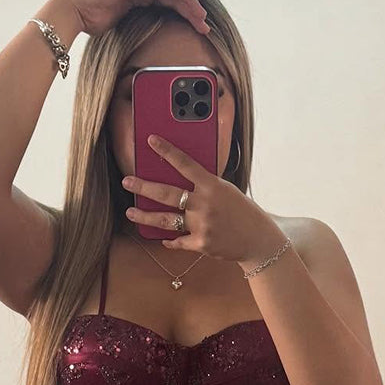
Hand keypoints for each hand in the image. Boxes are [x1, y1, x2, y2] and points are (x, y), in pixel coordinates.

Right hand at [64, 0, 209, 37]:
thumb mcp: (124, 31)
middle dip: (192, 10)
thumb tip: (150, 54)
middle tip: (205, 24)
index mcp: (142, 0)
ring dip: (187, 0)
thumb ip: (139, 35)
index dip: (186, 15)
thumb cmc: (94, 22)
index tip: (200, 29)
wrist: (76, 12)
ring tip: (199, 14)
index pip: (171, 5)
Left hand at [123, 134, 284, 264]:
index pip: (185, 163)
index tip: (151, 141)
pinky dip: (170, 240)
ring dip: (145, 216)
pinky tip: (162, 238)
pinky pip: (178, 241)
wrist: (257, 239)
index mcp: (212, 185)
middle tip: (127, 181)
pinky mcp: (201, 244)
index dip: (167, 150)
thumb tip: (182, 181)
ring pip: (166, 220)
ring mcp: (201, 225)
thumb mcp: (226, 190)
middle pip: (166, 193)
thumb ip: (205, 186)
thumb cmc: (242, 211)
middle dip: (144, 186)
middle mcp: (204, 204)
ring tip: (131, 212)